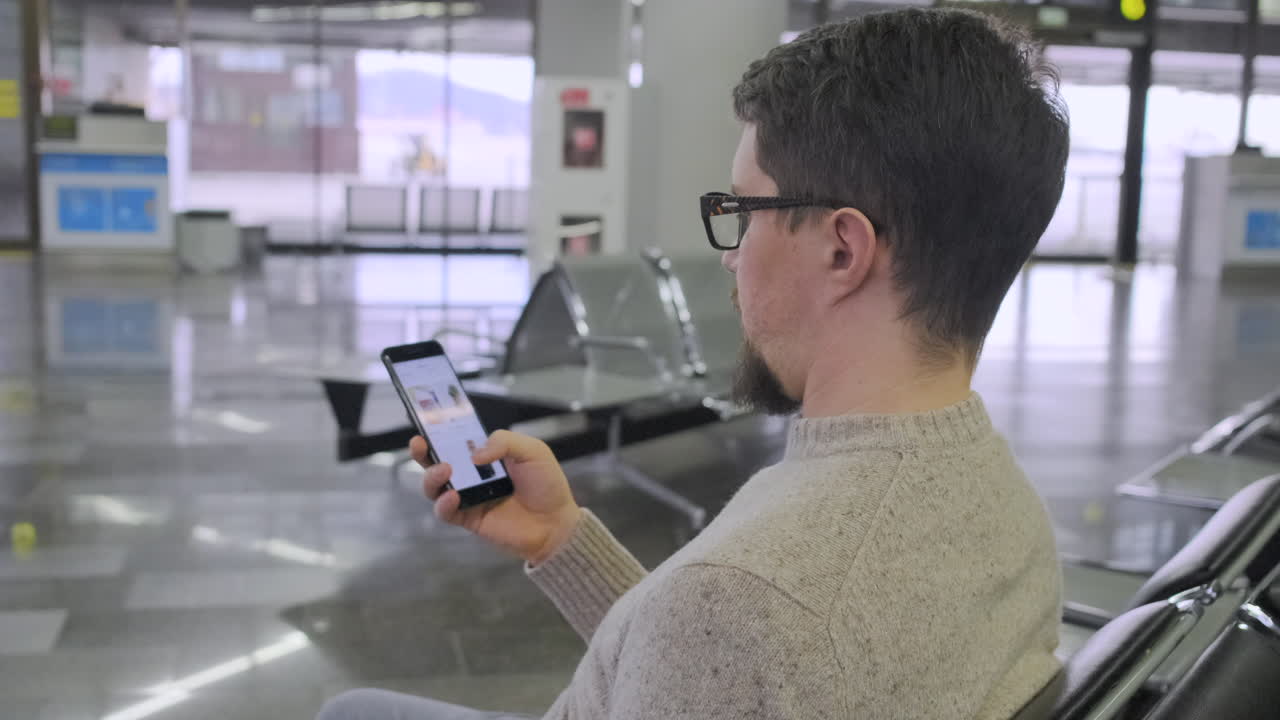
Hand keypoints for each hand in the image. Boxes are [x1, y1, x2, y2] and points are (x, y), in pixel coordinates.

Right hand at [411, 430, 581, 565]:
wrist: (555, 523)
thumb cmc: (546, 484)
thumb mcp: (532, 450)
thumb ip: (503, 442)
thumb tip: (474, 455)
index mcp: (486, 454)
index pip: (456, 440)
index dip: (439, 431)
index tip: (426, 421)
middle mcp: (472, 474)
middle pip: (437, 461)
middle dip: (423, 451)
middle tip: (418, 443)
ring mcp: (468, 496)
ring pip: (435, 486)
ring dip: (431, 476)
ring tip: (444, 469)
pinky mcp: (469, 518)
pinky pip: (446, 511)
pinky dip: (443, 503)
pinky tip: (454, 495)